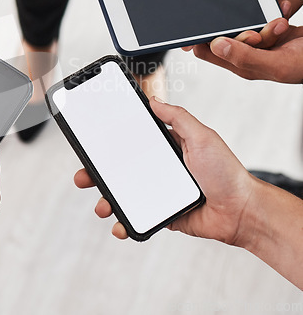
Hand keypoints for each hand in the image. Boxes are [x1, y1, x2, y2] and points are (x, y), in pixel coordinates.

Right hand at [74, 97, 256, 244]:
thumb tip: (154, 100)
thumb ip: (178, 117)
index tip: (92, 142)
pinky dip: (123, 222)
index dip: (110, 142)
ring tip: (101, 205)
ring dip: (105, 199)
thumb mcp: (202, 137)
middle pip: (119, 169)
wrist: (241, 212)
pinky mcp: (161, 213)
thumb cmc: (226, 172)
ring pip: (122, 194)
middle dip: (97, 172)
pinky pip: (136, 216)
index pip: (131, 142)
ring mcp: (157, 192)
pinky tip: (117, 224)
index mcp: (165, 147)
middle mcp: (157, 168)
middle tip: (83, 174)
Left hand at [187, 24, 302, 82]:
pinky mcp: (272, 31)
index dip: (206, 40)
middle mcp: (247, 55)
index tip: (217, 29)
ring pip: (248, 24)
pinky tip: (285, 14)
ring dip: (264, 21)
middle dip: (245, 29)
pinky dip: (275, 13)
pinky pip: (264, 17)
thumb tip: (216, 45)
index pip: (206, 51)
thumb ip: (244, 56)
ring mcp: (260, 43)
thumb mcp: (276, 64)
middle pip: (228, 34)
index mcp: (241, 66)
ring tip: (282, 25)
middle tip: (264, 30)